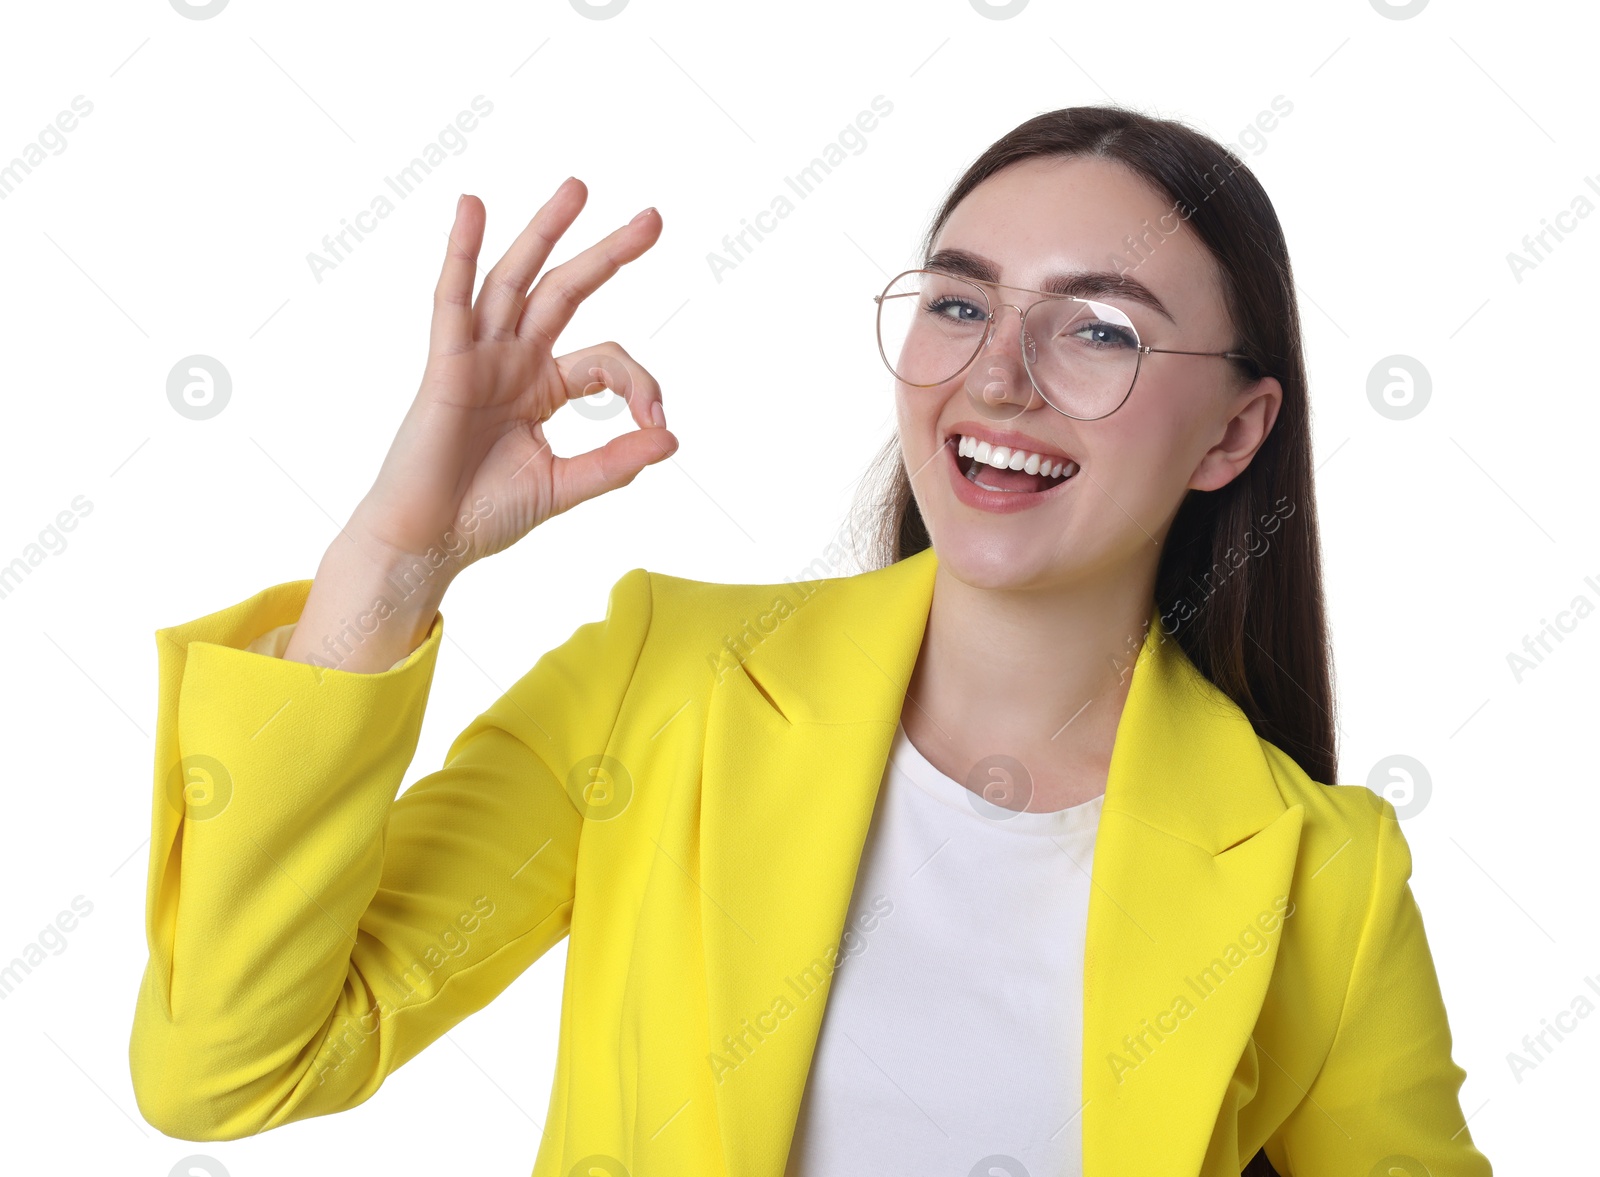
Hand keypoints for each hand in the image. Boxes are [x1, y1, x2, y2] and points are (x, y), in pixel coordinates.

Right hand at [351, 177, 676, 576]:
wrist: (429, 541)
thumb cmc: (484, 514)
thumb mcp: (564, 485)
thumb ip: (615, 462)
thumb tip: (671, 438)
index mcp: (543, 386)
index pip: (607, 361)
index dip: (641, 385)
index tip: (658, 423)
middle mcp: (513, 361)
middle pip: (566, 291)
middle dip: (608, 253)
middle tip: (653, 218)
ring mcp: (479, 357)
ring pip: (515, 280)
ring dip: (545, 232)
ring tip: (578, 189)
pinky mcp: (445, 365)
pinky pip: (451, 299)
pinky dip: (459, 252)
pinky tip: (472, 207)